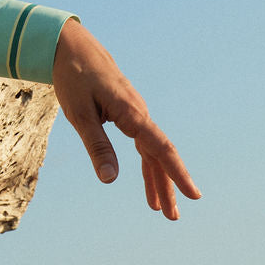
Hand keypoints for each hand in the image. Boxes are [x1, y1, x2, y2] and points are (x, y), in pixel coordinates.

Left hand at [52, 19, 200, 218]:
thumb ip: (97, 146)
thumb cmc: (73, 77)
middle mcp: (139, 112)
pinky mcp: (126, 110)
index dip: (177, 173)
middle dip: (167, 186)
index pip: (160, 148)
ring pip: (151, 150)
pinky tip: (146, 177)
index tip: (194, 195)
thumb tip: (110, 180)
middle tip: (172, 218)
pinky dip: (145, 162)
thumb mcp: (80, 114)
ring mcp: (134, 111)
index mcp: (131, 113)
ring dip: (156, 178)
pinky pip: (141, 141)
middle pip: (159, 154)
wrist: (70, 46)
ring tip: (159, 208)